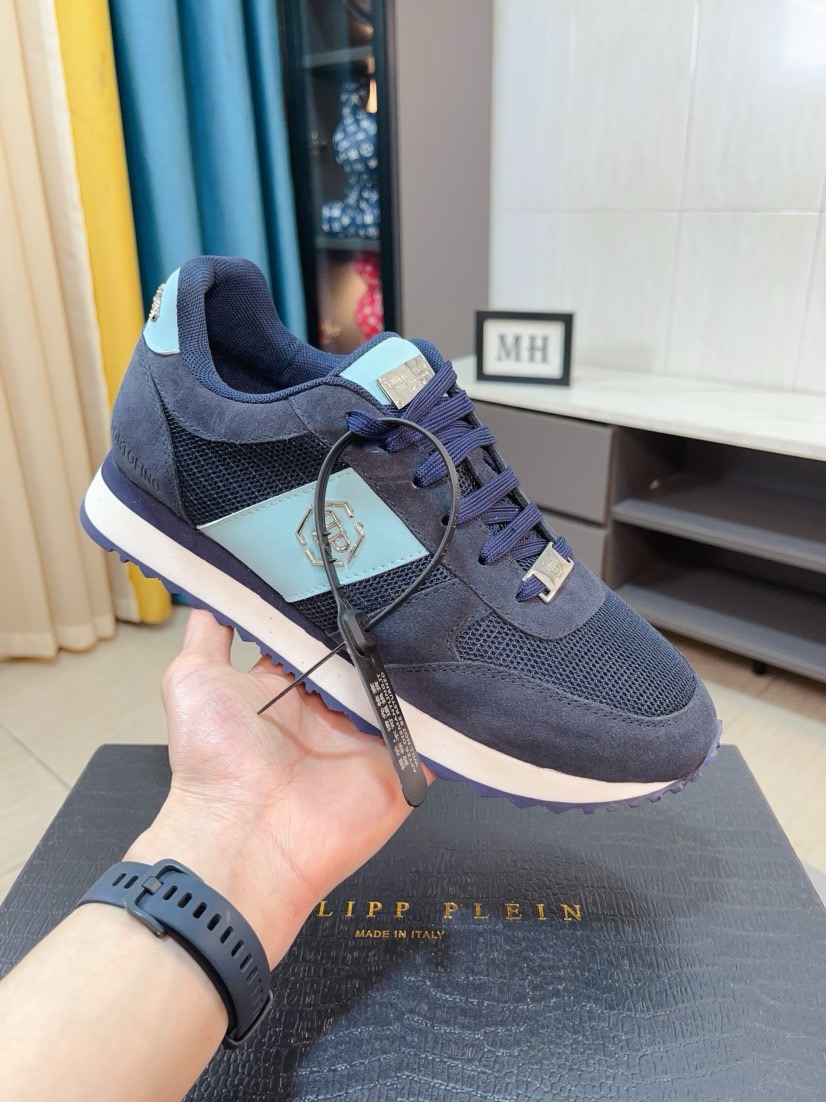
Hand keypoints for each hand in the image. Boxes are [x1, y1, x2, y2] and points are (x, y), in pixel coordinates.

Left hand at [127, 609, 432, 964]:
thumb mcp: (193, 679)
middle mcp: (330, 712)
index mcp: (289, 689)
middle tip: (403, 589)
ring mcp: (368, 741)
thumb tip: (214, 591)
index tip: (354, 573)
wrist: (242, 839)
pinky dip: (447, 712)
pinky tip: (452, 674)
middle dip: (382, 632)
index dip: (334, 611)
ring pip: (404, 691)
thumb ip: (209, 632)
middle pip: (369, 661)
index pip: (322, 640)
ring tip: (434, 621)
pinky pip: (437, 735)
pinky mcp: (401, 769)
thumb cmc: (212, 762)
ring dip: (416, 665)